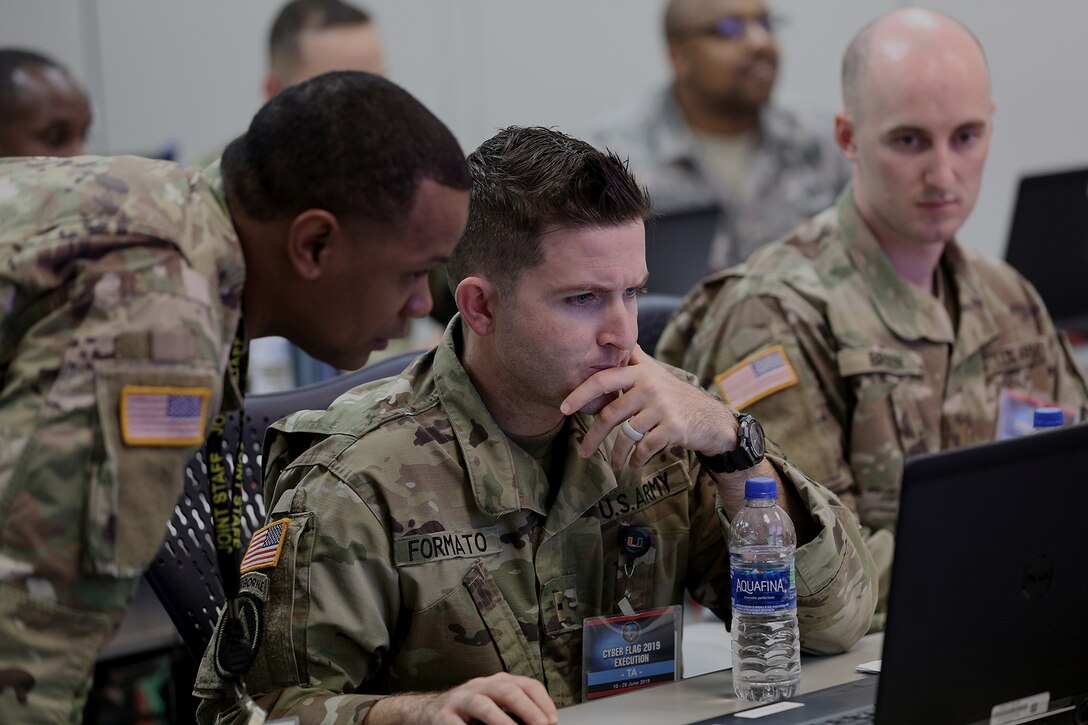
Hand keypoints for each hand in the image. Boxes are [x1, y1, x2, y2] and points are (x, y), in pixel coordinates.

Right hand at [410, 673, 556, 724]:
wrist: (427, 713)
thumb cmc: (468, 714)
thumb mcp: (494, 707)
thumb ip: (514, 712)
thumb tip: (543, 723)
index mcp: (496, 683)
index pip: (525, 684)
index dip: (542, 700)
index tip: (552, 719)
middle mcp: (480, 687)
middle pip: (506, 690)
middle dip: (526, 708)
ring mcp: (460, 700)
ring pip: (482, 704)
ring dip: (500, 720)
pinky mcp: (442, 716)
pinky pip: (456, 724)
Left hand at [560, 345, 737, 468]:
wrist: (711, 419)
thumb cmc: (677, 396)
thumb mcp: (656, 373)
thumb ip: (634, 360)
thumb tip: (611, 341)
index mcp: (640, 372)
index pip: (603, 380)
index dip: (580, 394)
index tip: (563, 408)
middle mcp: (650, 386)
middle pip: (610, 413)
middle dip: (593, 436)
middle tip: (583, 452)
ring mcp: (662, 407)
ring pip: (626, 435)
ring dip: (616, 454)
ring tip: (614, 465)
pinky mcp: (673, 428)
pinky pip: (645, 447)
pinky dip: (637, 459)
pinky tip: (634, 465)